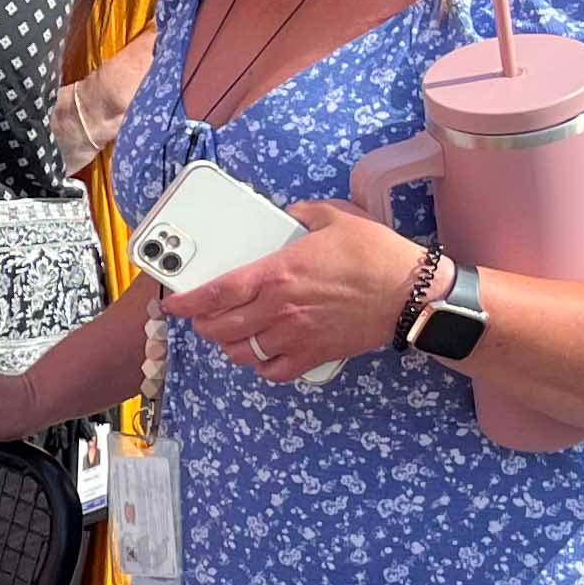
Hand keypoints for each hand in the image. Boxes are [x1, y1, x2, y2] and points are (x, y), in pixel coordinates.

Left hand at [163, 201, 419, 380]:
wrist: (410, 294)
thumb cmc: (376, 255)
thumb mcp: (334, 217)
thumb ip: (302, 213)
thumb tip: (287, 213)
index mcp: (277, 274)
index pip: (216, 293)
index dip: (187, 302)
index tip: (173, 304)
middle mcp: (279, 309)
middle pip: (221, 328)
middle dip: (204, 325)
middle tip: (203, 318)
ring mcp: (294, 336)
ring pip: (242, 353)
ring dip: (229, 345)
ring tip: (231, 335)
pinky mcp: (313, 355)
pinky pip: (274, 371)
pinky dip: (262, 366)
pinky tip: (264, 354)